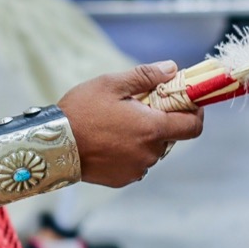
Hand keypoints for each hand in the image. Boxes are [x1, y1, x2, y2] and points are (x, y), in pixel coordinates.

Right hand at [58, 61, 203, 187]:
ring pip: (152, 150)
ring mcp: (137, 169)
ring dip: (145, 137)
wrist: (52, 146)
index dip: (196, 112)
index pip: (193, 126)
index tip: (188, 102)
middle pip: (171, 136)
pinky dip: (130, 151)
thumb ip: (146, 75)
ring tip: (118, 124)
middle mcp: (150, 153)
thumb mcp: (112, 84)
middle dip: (161, 121)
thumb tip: (172, 68)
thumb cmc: (81, 111)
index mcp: (152, 128)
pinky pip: (137, 163)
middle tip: (140, 107)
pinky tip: (110, 141)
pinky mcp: (122, 179)